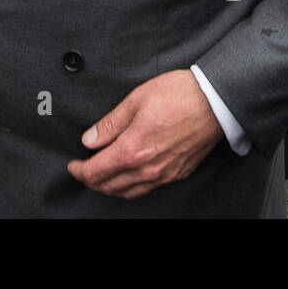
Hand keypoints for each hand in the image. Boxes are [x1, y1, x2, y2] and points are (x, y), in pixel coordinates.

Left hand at [66, 69, 224, 199]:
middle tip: (82, 171)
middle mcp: (148, 168)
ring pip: (129, 193)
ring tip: (101, 176)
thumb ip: (110, 124)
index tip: (73, 166)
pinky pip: (148, 190)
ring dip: (110, 188)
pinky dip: (131, 188)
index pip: (97, 172)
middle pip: (110, 187)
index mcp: (133, 149)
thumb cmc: (177, 95)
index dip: (80, 171)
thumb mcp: (135, 100)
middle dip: (92, 181)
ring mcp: (164, 174)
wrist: (214, 102)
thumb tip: (89, 139)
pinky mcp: (177, 174)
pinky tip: (128, 177)